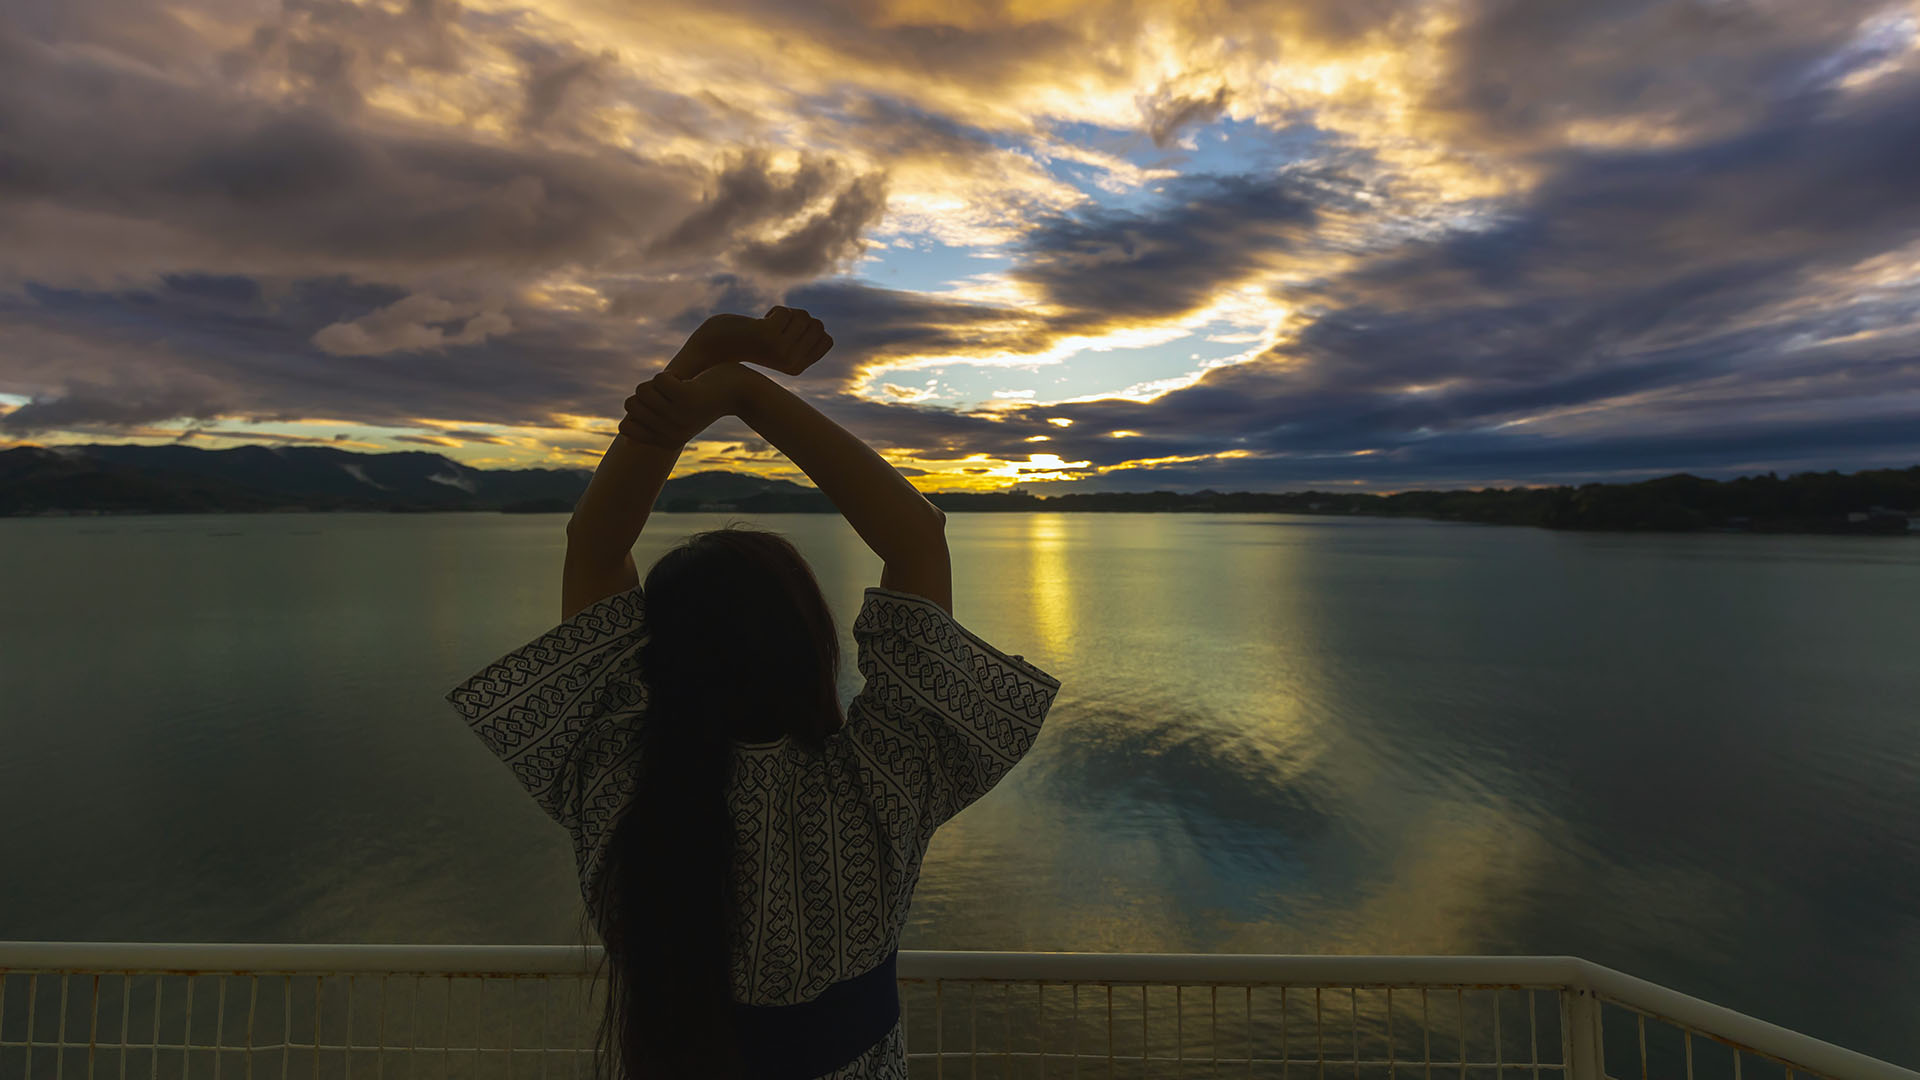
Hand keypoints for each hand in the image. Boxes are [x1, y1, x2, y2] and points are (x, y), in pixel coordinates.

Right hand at [617, 366, 754, 447]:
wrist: (740, 390)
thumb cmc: (705, 400)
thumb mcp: (678, 417)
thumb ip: (651, 423)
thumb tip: (624, 437)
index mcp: (668, 441)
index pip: (625, 426)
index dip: (636, 409)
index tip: (661, 405)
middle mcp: (672, 434)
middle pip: (630, 404)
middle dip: (647, 391)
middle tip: (674, 393)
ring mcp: (679, 417)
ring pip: (642, 390)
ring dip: (658, 381)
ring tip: (681, 386)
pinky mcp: (686, 398)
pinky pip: (657, 380)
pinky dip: (668, 374)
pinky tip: (686, 380)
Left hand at [665, 307, 833, 377]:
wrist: (714, 347)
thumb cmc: (748, 341)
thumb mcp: (781, 343)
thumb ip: (802, 338)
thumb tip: (820, 327)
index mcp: (798, 368)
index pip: (827, 338)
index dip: (808, 329)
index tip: (786, 335)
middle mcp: (793, 362)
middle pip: (817, 324)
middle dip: (798, 319)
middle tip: (775, 328)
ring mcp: (782, 350)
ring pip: (803, 316)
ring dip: (785, 314)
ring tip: (766, 326)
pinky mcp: (769, 336)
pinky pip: (786, 311)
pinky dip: (774, 311)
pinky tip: (758, 323)